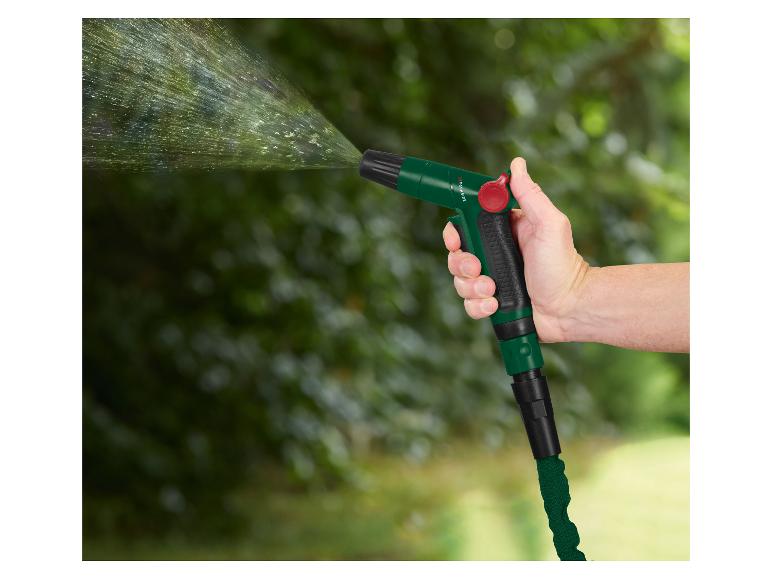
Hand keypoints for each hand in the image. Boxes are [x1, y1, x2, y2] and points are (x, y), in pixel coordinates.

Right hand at [442, 157, 589, 342]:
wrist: (571, 308)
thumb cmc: (564, 266)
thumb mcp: (550, 224)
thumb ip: (530, 195)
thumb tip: (516, 164)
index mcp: (504, 232)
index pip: (467, 226)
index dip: (455, 232)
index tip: (456, 239)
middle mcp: (495, 255)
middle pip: (457, 255)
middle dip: (461, 264)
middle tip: (477, 269)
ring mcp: (492, 279)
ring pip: (460, 282)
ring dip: (471, 287)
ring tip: (492, 291)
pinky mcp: (492, 303)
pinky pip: (469, 305)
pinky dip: (478, 306)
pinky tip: (495, 305)